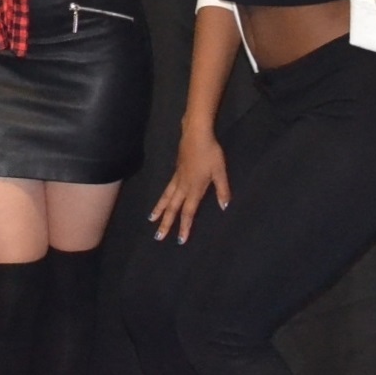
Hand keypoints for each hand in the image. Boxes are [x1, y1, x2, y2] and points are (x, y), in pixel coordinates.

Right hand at [148, 127, 230, 244]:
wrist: (196, 134)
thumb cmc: (210, 153)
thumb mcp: (220, 171)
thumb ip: (223, 190)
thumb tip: (224, 207)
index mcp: (195, 189)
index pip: (188, 212)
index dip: (184, 226)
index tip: (180, 240)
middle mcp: (183, 186)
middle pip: (173, 208)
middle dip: (166, 223)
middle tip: (158, 237)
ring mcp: (177, 178)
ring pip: (166, 198)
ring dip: (159, 210)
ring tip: (151, 219)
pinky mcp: (176, 171)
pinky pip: (167, 189)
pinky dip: (162, 198)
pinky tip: (162, 200)